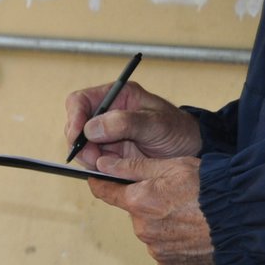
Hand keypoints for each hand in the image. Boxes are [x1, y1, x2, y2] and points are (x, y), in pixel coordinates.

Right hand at [64, 81, 200, 169]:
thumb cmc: (178, 131)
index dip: (73, 117)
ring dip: (87, 158)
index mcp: (117, 96)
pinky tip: (111, 168)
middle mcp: (108, 113)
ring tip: (108, 164)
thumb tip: (90, 128)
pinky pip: (89, 160)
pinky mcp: (108, 152)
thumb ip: (123, 123)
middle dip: (81, 143)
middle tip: (96, 157)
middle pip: (75, 125)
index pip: (80, 101)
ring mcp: (106, 134)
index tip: (77, 136)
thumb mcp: (155, 124)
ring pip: (80, 145)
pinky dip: (95, 167)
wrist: (191, 151)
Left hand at [88, 155, 216, 264]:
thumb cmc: (211, 188)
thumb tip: (102, 164)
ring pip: (150, 231)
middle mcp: (141, 228)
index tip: (97, 179)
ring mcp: (154, 249)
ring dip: (162, 223)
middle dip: (147, 203)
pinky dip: (174, 241)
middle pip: (134, 212)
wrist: (243, 221)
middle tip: (175, 196)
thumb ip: (133, 166)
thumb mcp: (173, 166)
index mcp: (138, 201)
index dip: (102, 183)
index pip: (106, 192)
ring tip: (190, 214)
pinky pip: (164, 249)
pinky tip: (192, 232)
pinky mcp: (168, 264)